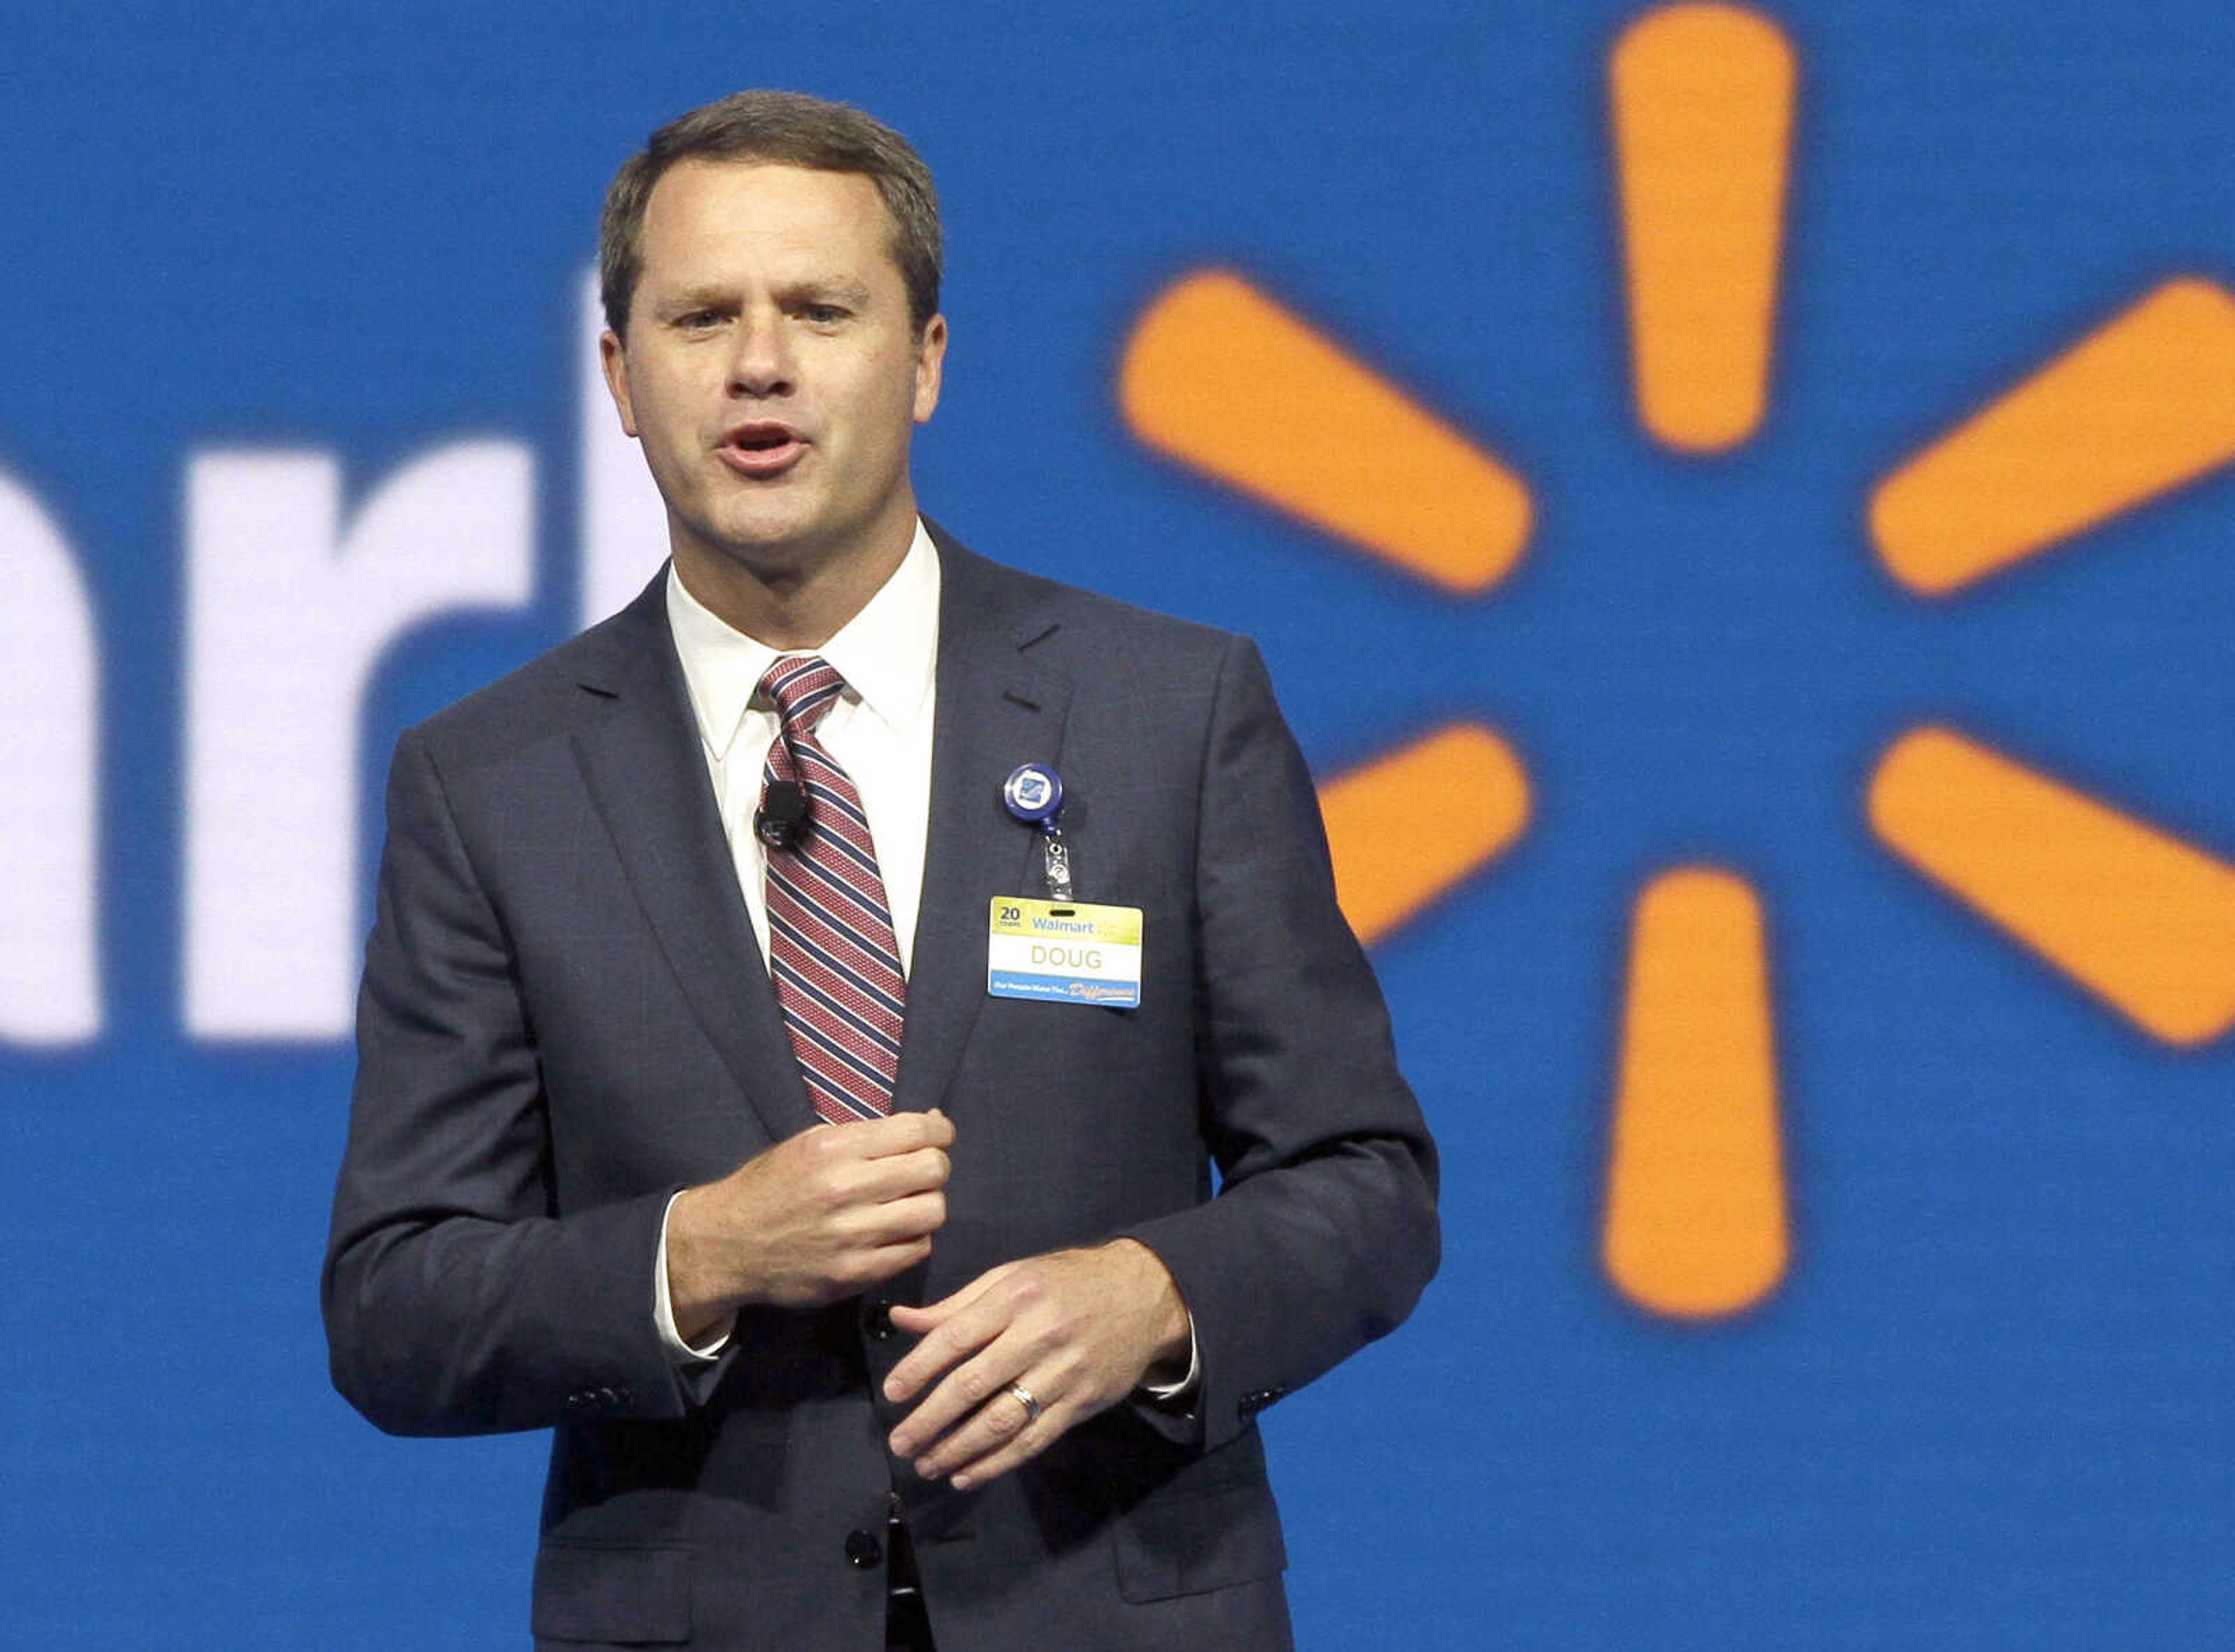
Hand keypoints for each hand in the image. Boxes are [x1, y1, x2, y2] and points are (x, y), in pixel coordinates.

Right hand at [666, 1110, 952, 1341]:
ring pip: (933, 1212)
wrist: (727, 1244)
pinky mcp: (855, 1274)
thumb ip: (865, 1136)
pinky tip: (894, 1231)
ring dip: (928, 1203)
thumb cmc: (772, 1185)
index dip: (939, 1129)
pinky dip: (914, 1237)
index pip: (916, 1130)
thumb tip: (928, 1123)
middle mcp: (844, 1189)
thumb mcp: (808, 1143)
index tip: (939, 1133)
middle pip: (933, 1170)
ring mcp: (851, 1236)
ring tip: (909, 1203)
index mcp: (833, 1149)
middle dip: (936, 1165)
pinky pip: (916, 1250)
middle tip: (922, 1171)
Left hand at [882, 1240, 1190, 1490]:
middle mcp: (1038, 1335)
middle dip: (929, 1420)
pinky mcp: (1082, 1403)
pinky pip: (1033, 1440)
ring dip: (957, 1449)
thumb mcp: (1013, 1276)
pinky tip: (967, 1474)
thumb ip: (957, 1304)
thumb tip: (900, 1320)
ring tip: (926, 1465)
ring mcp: (1063, 1373)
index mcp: (1015, 1297)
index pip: (955, 1338)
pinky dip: (998, 1463)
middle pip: (972, 1386)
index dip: (918, 1369)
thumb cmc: (1068, 1281)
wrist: (1144, 1294)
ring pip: (1001, 1421)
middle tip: (899, 1443)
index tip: (892, 1393)